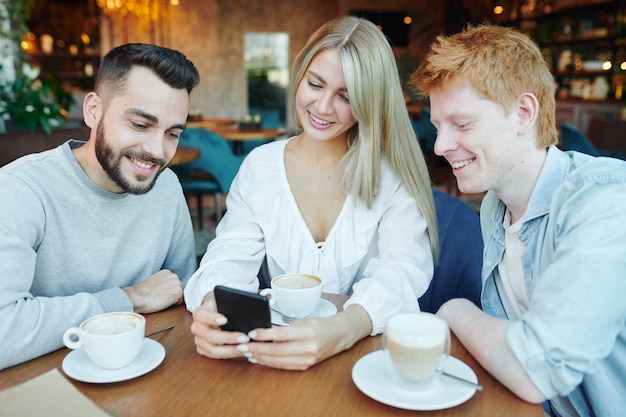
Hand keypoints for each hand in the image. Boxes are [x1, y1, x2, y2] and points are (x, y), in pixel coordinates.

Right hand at [122, 269, 182, 312]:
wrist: (138, 296)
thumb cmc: (142, 292)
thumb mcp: (154, 283)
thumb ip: (163, 283)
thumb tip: (166, 289)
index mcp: (167, 272)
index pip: (174, 283)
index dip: (169, 291)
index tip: (161, 293)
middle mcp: (173, 276)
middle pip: (179, 288)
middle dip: (173, 294)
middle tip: (161, 298)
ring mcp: (177, 283)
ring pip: (180, 294)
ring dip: (174, 299)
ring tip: (162, 300)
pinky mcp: (178, 292)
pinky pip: (182, 300)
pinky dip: (175, 303)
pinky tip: (165, 302)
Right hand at [190, 293, 252, 359]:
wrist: (214, 312)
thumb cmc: (222, 306)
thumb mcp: (225, 301)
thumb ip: (230, 306)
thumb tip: (247, 310)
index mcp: (199, 313)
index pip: (202, 316)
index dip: (212, 319)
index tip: (225, 320)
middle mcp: (196, 328)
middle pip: (209, 336)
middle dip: (228, 338)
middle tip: (244, 338)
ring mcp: (198, 340)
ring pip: (213, 350)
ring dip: (231, 350)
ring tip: (246, 347)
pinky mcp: (203, 350)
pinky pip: (216, 356)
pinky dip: (230, 354)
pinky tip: (242, 352)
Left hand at [236, 305, 371, 369]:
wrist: (339, 334)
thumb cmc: (321, 324)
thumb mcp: (303, 321)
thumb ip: (285, 328)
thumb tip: (264, 332)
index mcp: (307, 332)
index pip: (280, 334)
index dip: (264, 335)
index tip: (251, 333)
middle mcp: (307, 347)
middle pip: (276, 350)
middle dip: (257, 348)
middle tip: (244, 345)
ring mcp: (307, 358)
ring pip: (278, 360)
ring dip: (261, 357)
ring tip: (248, 353)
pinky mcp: (306, 365)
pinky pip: (284, 366)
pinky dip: (270, 363)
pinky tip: (261, 358)